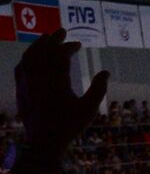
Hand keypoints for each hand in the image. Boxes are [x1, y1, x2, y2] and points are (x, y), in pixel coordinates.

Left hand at [14, 30, 108, 152]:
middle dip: (52, 39)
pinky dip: (27, 58)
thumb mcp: (89, 109)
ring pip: (29, 57)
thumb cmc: (69, 126)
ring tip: (45, 38)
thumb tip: (105, 72)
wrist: (44, 142)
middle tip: (62, 31)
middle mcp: (40, 81)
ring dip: (37, 45)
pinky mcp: (20, 90)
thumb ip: (98, 89)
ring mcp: (27, 84)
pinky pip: (21, 67)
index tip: (78, 44)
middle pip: (43, 51)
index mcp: (58, 84)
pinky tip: (31, 56)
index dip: (68, 46)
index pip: (60, 56)